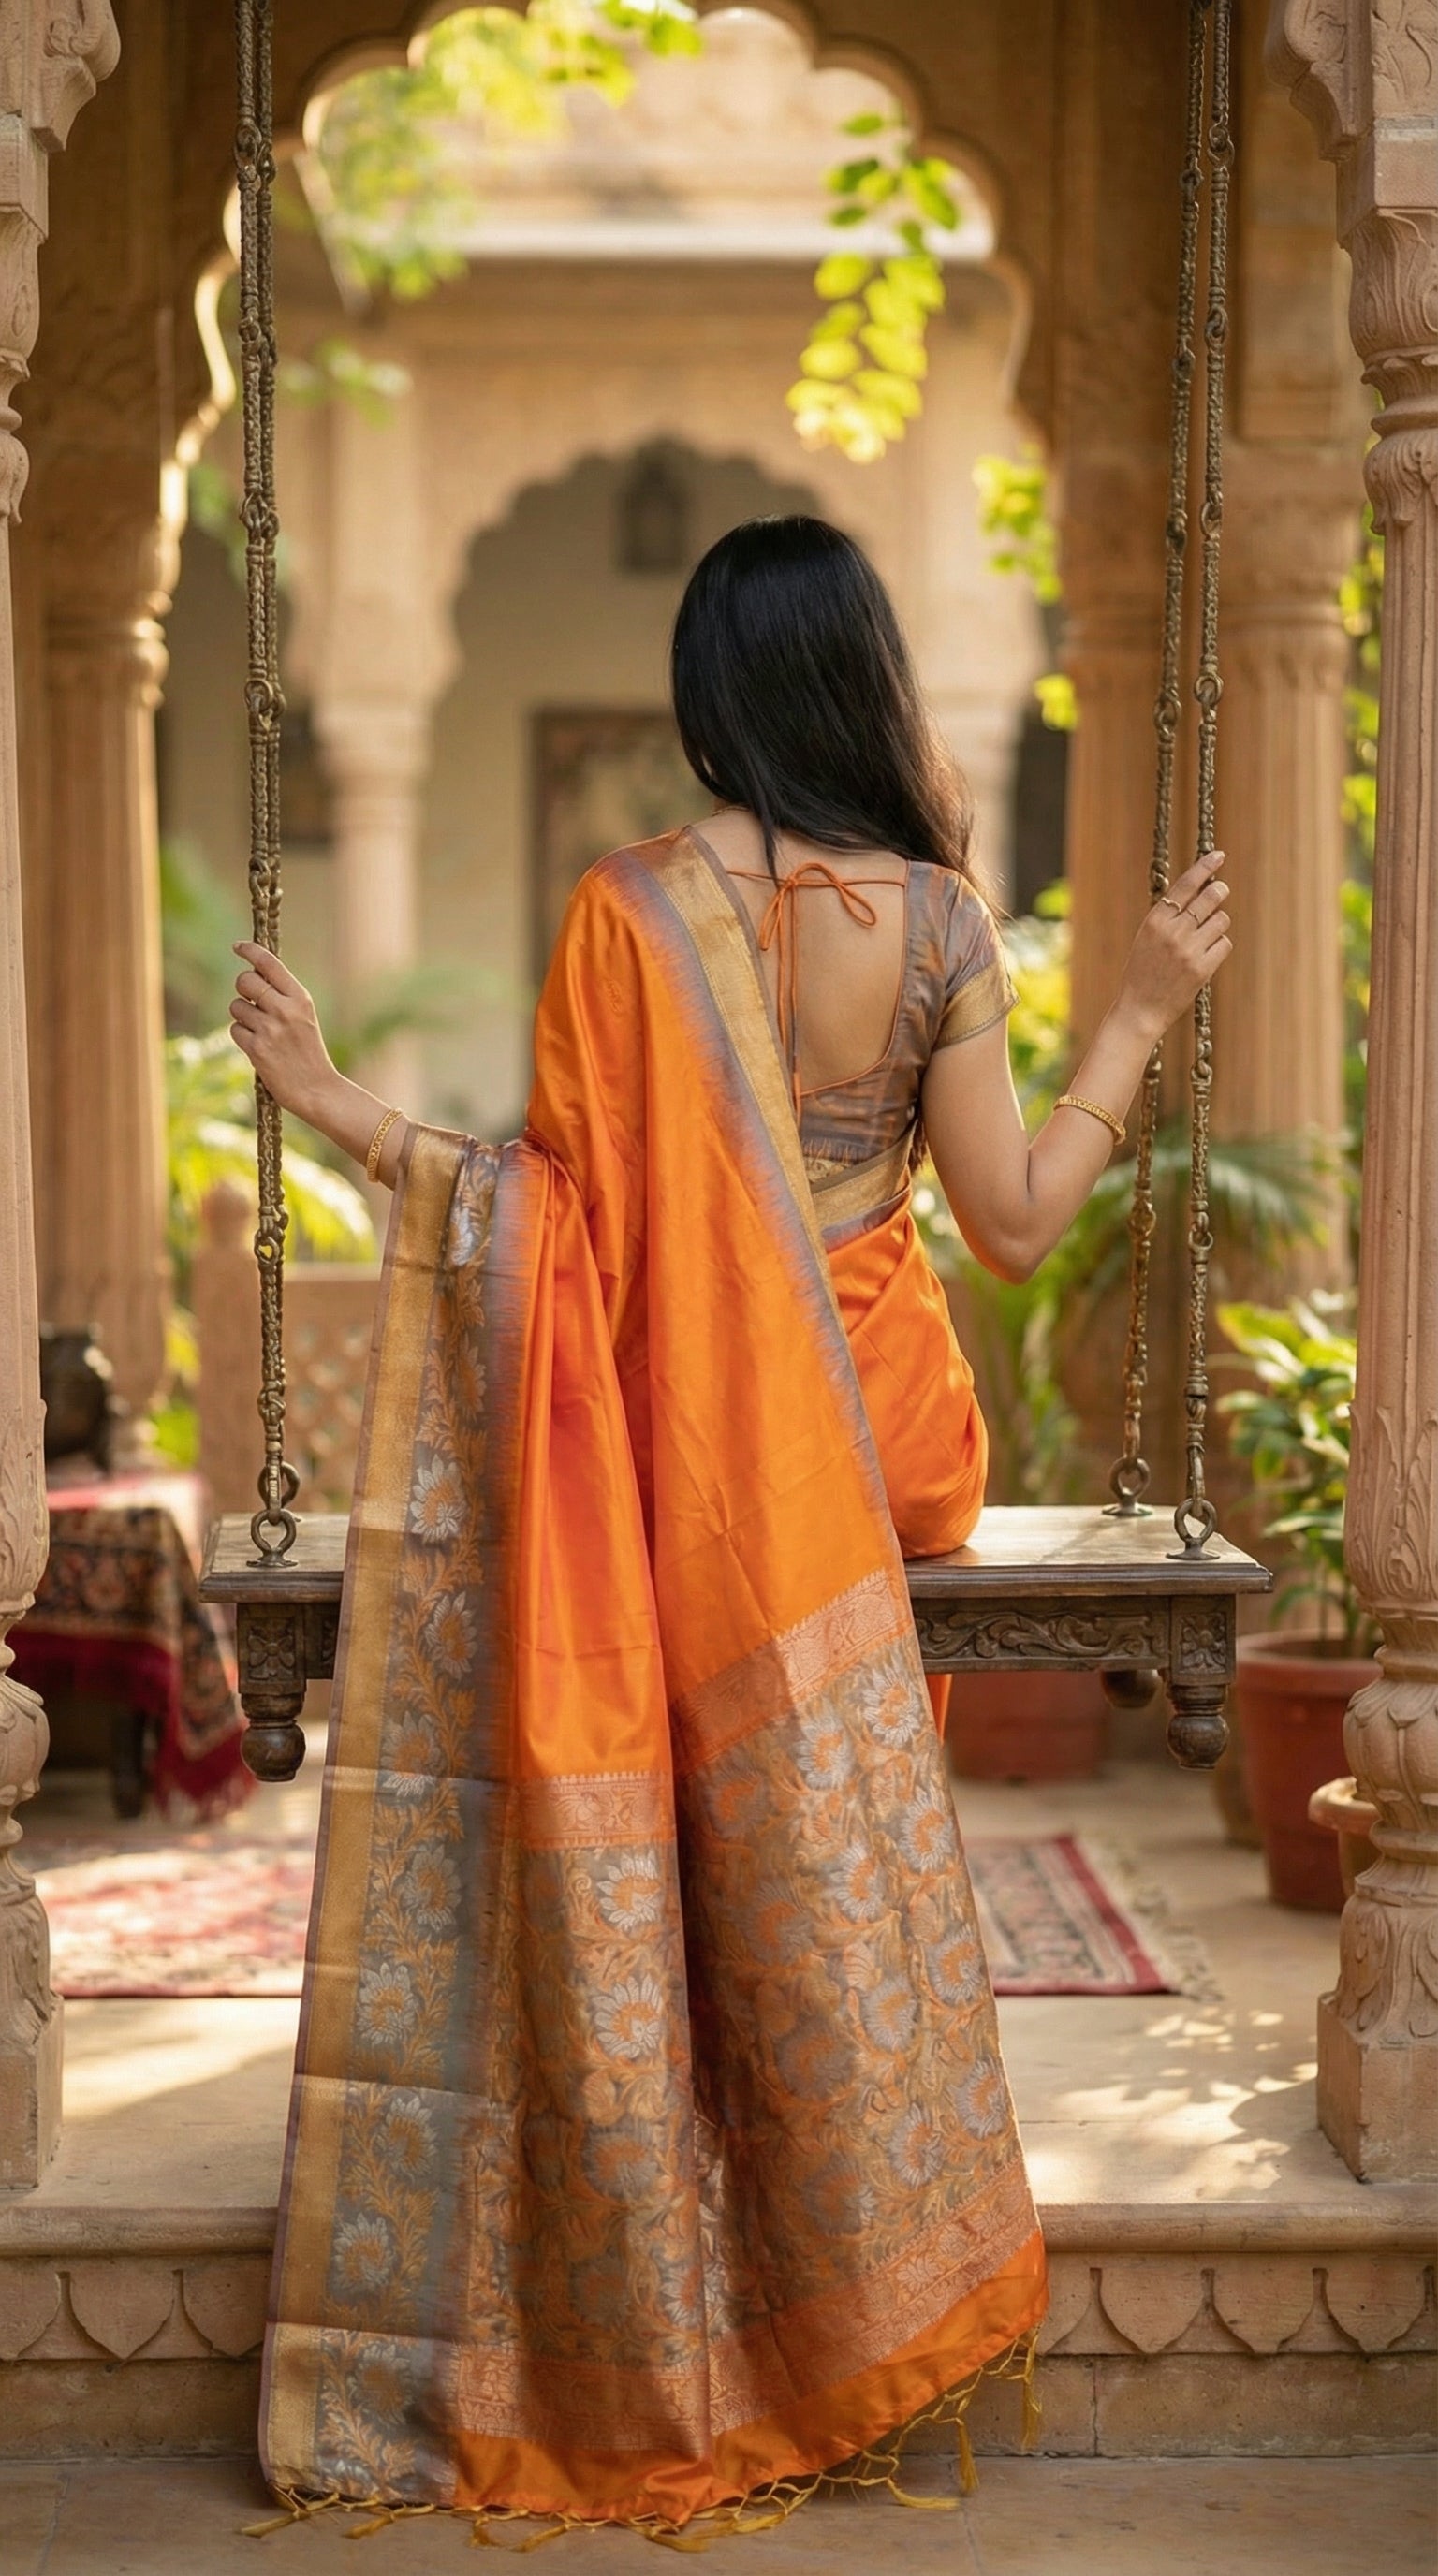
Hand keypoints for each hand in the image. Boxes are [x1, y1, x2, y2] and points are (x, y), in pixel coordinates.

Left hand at [229, 943, 337, 1122]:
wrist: (318, 1089)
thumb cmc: (309, 1052)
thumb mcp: (305, 1017)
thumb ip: (283, 996)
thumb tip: (252, 975)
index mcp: (300, 998)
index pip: (269, 963)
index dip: (249, 951)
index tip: (237, 947)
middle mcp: (285, 1009)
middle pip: (245, 981)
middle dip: (243, 989)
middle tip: (252, 1001)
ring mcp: (270, 1029)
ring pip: (236, 1006)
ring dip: (243, 1016)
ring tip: (261, 1031)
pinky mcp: (257, 1048)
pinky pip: (235, 1029)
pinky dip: (242, 1036)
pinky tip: (258, 1047)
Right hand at [1115, 851, 1231, 1042]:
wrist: (1139, 1010)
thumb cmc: (1142, 972)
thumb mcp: (1146, 938)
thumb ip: (1168, 917)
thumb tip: (1200, 891)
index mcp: (1155, 921)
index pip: (1186, 885)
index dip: (1205, 867)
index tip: (1218, 856)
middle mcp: (1173, 932)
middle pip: (1210, 898)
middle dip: (1219, 891)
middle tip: (1221, 889)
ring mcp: (1189, 950)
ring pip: (1222, 920)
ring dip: (1218, 924)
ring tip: (1205, 936)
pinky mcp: (1202, 968)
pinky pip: (1224, 944)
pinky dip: (1219, 946)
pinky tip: (1207, 955)